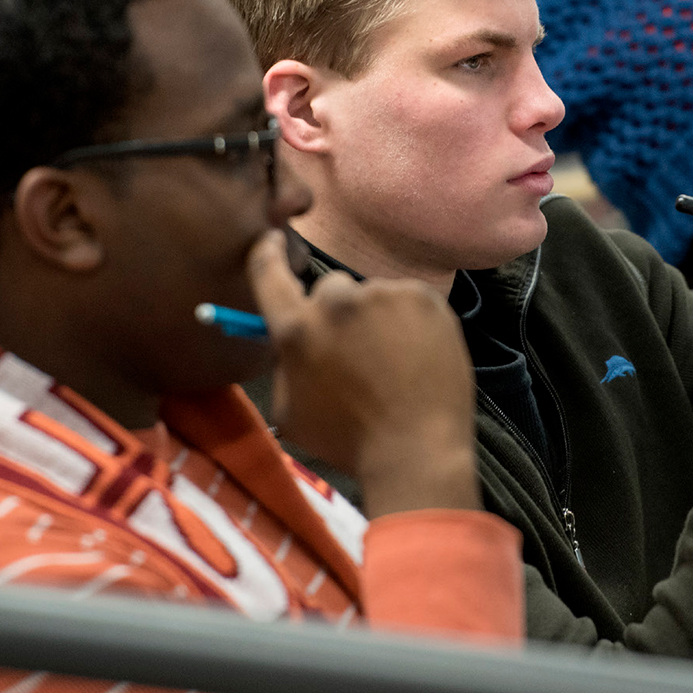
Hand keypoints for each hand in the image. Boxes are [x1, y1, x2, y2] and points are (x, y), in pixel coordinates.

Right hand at [246, 231, 477, 515]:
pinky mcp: (424, 297)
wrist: (417, 450)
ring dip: (377, 319)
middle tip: (357, 352)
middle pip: (330, 288)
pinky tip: (417, 356)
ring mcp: (385, 295)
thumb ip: (284, 364)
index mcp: (296, 329)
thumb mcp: (290, 410)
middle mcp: (337, 302)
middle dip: (337, 313)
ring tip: (394, 363)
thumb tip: (289, 341)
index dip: (268, 252)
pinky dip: (411, 322)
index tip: (273, 241)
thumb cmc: (348, 442)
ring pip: (374, 297)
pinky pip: (408, 301)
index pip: (268, 269)